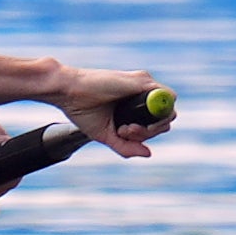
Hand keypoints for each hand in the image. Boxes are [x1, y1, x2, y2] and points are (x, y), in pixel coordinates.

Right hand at [52, 68, 171, 155]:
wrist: (68, 93)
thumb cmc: (82, 110)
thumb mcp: (106, 135)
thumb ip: (126, 146)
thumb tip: (148, 154)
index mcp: (133, 104)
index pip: (155, 122)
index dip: (146, 133)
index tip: (123, 133)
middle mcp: (140, 93)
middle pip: (164, 119)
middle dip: (149, 132)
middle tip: (124, 131)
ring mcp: (143, 85)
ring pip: (168, 111)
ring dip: (151, 126)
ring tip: (126, 128)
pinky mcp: (142, 80)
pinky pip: (166, 98)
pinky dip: (154, 115)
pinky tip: (132, 122)